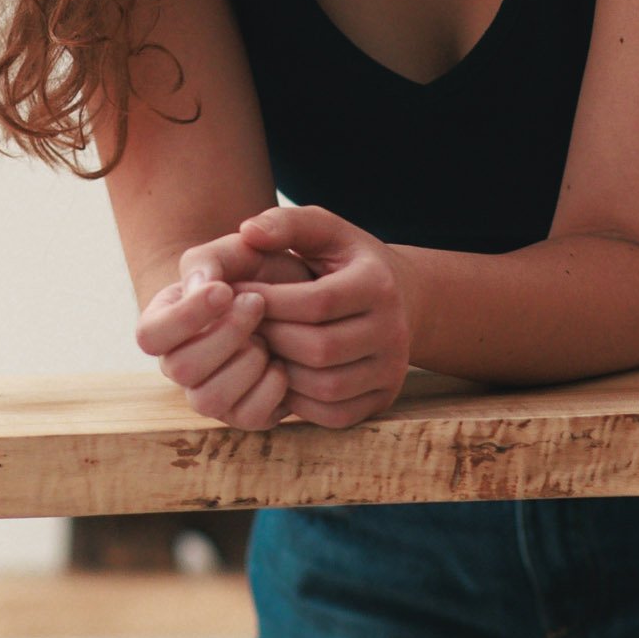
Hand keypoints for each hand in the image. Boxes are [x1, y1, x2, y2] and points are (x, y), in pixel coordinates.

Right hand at [135, 237, 316, 429]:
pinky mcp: (244, 413)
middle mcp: (179, 366)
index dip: (184, 317)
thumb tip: (196, 286)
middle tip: (257, 302)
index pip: (149, 336)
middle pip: (180, 369)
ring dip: (247, 361)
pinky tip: (281, 360)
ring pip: (209, 400)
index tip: (224, 289)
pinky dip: (272, 386)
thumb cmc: (255, 271)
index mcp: (164, 325)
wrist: (297, 298)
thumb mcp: (234, 252)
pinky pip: (250, 416)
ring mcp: (209, 395)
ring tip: (268, 335)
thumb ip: (209, 259)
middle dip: (225, 333)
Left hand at [233, 205, 415, 428]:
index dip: (270, 301)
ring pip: (326, 385)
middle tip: (241, 327)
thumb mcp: (325, 231)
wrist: (402, 298)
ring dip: (282, 371)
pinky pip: (335, 413)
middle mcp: (394, 330)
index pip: (317, 302)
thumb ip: (287, 224)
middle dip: (273, 337)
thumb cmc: (348, 261)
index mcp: (378, 284)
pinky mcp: (384, 398)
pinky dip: (301, 401)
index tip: (236, 294)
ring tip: (258, 349)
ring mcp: (392, 369)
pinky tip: (280, 374)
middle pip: (320, 348)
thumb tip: (248, 232)